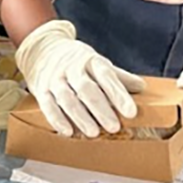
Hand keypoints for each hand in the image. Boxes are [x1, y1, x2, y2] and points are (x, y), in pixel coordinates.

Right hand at [16, 19, 144, 136]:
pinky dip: (57, 119)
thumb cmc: (76, 61)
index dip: (119, 94)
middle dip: (101, 109)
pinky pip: (48, 105)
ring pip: (67, 98)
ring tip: (93, 133)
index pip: (107, 76)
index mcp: (90, 61)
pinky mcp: (41, 89)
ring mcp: (55, 79)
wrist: (42, 49)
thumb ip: (118, 77)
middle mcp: (72, 68)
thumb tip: (142, 87)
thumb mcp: (97, 63)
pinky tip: (68, 132)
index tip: (131, 112)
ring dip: (80, 116)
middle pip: (86, 88)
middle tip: (114, 127)